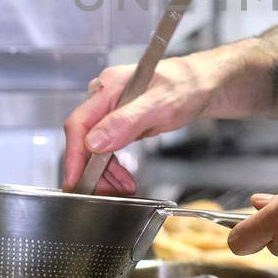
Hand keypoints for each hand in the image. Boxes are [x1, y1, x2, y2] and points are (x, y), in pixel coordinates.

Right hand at [61, 57, 214, 193]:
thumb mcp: (159, 105)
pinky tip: (123, 180)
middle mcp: (105, 98)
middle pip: (85, 140)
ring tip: (122, 189)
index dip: (74, 155)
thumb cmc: (186, 86)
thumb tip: (93, 141)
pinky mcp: (120, 121)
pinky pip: (108, 149)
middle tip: (105, 193)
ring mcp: (112, 110)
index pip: (79, 124)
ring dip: (105, 173)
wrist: (203, 85)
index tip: (75, 180)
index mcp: (108, 88)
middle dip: (94, 170)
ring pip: (96, 148)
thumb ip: (126, 122)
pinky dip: (114, 167)